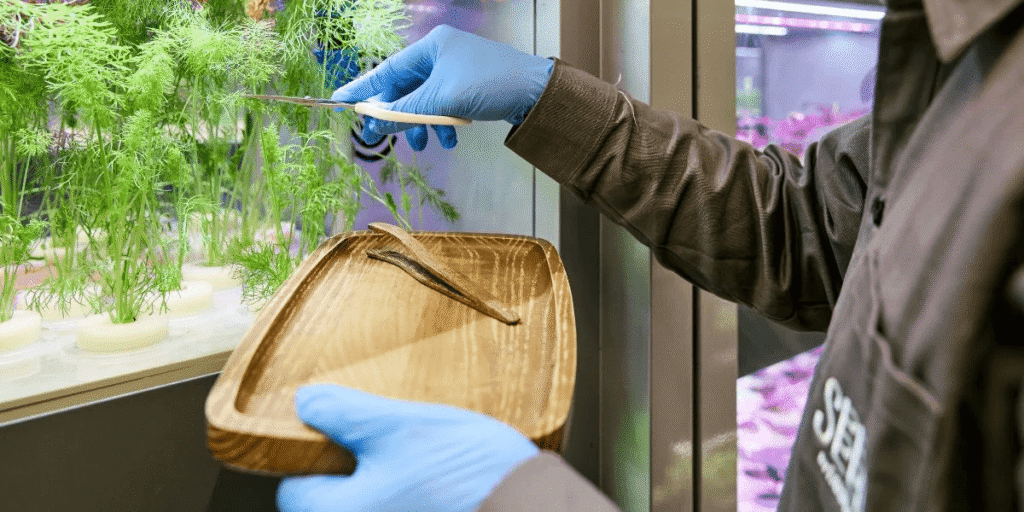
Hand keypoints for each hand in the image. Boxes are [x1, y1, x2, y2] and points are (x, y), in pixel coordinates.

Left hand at [276, 385, 539, 511]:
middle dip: (358, 470)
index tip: (341, 433)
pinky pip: (402, 510)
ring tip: (421, 460)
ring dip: (388, 484)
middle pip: (335, 502)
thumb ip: (346, 414)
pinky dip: (413, 499)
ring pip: (374, 506)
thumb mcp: (401, 427)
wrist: (533, 505)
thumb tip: (307, 404)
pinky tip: (439, 482)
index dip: (317, 454)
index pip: (296, 489)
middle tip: (390, 442)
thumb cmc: (469, 476)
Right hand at [331, 25, 553, 150]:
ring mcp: (455, 71)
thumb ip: (406, 110)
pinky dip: (442, 124)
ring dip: (421, 125)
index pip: (387, 68)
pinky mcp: (468, 88)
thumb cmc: (490, 85)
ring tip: (423, 143)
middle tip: (381, 136)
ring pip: (423, 102)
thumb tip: (376, 118)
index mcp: (431, 46)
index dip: (363, 88)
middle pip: (404, 88)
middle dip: (397, 115)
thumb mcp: (442, 100)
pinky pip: (443, 107)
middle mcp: (441, 55)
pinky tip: (451, 139)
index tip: (340, 102)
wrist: (535, 93)